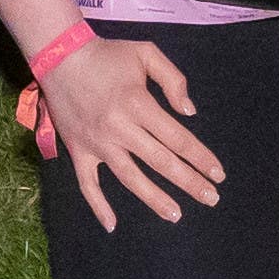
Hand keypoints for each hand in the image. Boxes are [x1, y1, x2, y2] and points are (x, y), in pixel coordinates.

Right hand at [37, 30, 225, 226]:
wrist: (60, 57)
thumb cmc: (108, 55)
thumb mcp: (146, 53)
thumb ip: (173, 79)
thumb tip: (189, 112)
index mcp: (138, 104)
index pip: (177, 138)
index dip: (200, 157)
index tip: (218, 174)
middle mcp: (120, 128)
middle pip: (161, 162)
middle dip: (189, 182)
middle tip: (211, 199)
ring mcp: (98, 144)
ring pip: (130, 178)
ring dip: (155, 199)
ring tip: (176, 215)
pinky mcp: (78, 151)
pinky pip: (88, 184)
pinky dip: (98, 206)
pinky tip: (112, 224)